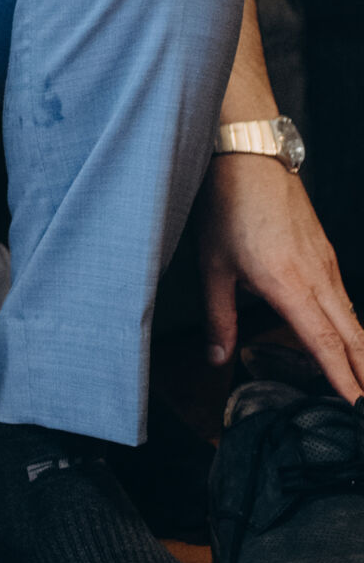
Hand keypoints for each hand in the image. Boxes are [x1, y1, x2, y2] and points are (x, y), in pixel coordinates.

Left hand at [200, 156, 363, 401]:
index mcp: (289, 286)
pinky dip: (353, 325)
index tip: (356, 407)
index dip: (342, 379)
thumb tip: (217, 359)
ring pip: (352, 316)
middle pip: (351, 336)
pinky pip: (344, 296)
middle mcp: (317, 277)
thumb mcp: (213, 266)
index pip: (324, 344)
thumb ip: (218, 317)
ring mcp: (325, 262)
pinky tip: (350, 337)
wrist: (250, 155)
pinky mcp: (324, 251)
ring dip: (362, 351)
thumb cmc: (229, 207)